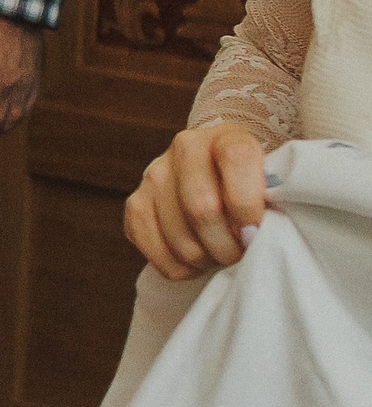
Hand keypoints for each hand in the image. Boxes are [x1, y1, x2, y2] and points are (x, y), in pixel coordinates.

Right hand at [125, 121, 268, 278]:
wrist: (219, 171)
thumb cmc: (253, 184)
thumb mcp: (271, 178)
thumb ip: (271, 198)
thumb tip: (255, 235)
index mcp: (226, 137)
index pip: (236, 161)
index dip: (248, 204)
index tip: (256, 234)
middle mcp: (184, 149)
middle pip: (202, 208)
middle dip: (227, 246)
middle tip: (240, 256)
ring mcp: (154, 175)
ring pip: (179, 239)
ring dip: (205, 260)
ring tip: (219, 257)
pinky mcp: (135, 203)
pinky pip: (154, 250)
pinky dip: (178, 268)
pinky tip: (195, 261)